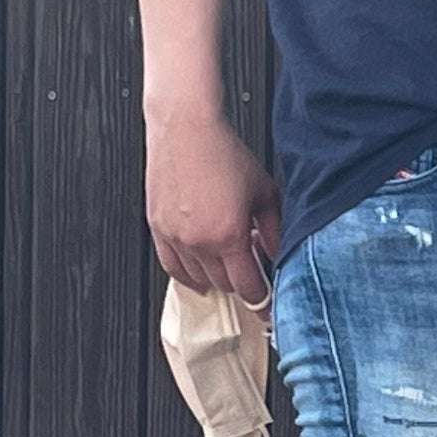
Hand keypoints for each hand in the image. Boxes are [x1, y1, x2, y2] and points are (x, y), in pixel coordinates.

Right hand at [147, 106, 282, 302]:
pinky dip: (188, 274)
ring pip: (198, 278)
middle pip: (224, 285)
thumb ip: (276, 230)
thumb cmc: (224, 153)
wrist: (187, 129)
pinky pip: (172, 267)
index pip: (248, 286)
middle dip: (241, 282)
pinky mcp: (157, 228)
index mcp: (229, 235)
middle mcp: (199, 241)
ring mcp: (175, 237)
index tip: (267, 307)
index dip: (261, 300)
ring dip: (215, 277)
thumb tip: (279, 255)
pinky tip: (200, 272)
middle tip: (251, 268)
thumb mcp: (264, 192)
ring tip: (228, 259)